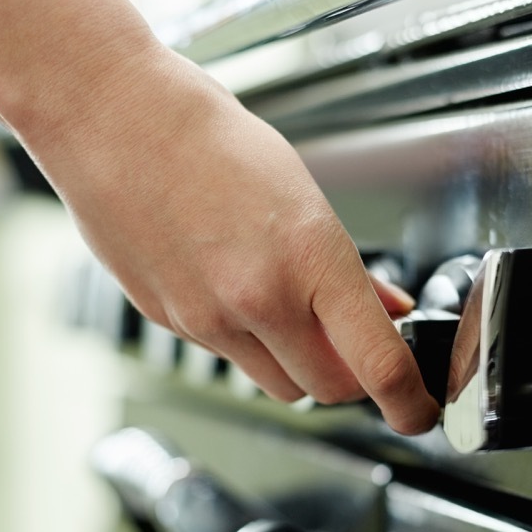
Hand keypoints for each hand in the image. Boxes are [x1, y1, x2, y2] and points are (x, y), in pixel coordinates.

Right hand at [16, 45, 440, 434]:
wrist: (114, 119)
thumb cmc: (207, 138)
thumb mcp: (301, 193)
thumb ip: (345, 267)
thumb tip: (382, 308)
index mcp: (308, 258)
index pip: (376, 363)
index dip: (408, 401)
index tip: (417, 412)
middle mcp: (258, 300)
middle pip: (326, 389)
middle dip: (347, 375)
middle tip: (350, 343)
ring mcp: (208, 318)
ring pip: (274, 382)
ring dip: (294, 363)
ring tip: (285, 306)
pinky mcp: (169, 321)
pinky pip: (226, 354)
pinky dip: (244, 339)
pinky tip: (231, 284)